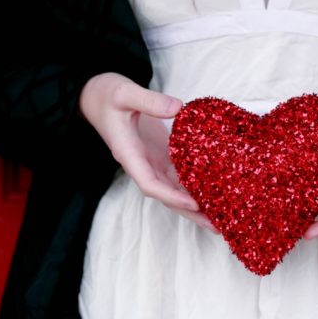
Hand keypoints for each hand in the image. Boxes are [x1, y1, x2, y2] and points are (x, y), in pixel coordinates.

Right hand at [79, 72, 217, 232]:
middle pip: (167, 195)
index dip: (172, 196)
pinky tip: (215, 193)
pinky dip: (195, 186)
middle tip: (218, 226)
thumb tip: (179, 108)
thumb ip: (149, 101)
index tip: (194, 203)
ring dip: (197, 205)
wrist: (95, 95)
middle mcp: (141, 164)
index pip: (149, 184)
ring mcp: (151, 161)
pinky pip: (178, 175)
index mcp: (129, 154)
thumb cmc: (106, 94)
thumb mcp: (124, 93)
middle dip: (191, 212)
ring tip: (222, 218)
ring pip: (175, 189)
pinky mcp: (160, 154)